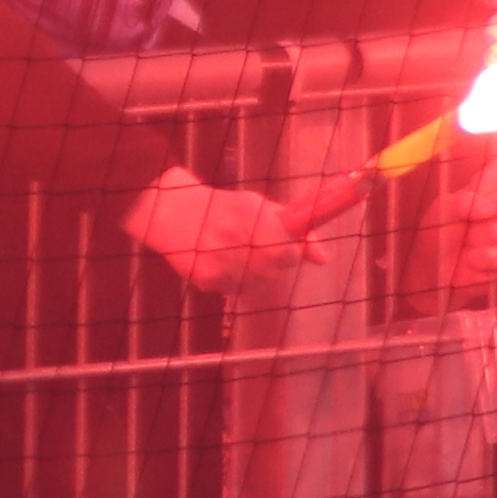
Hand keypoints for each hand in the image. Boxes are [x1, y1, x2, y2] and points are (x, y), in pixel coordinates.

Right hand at [126, 169, 327, 296]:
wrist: (173, 212)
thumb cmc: (225, 209)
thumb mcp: (257, 207)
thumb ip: (294, 230)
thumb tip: (323, 259)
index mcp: (249, 213)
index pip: (286, 250)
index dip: (291, 254)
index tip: (288, 251)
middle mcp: (233, 235)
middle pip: (272, 270)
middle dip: (273, 264)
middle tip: (260, 251)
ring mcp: (217, 259)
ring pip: (255, 283)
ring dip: (254, 274)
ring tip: (238, 255)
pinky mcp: (204, 278)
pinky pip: (234, 289)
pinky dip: (234, 280)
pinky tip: (222, 262)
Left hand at [431, 171, 496, 291]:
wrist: (434, 269)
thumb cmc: (438, 235)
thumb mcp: (443, 211)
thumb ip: (465, 201)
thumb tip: (489, 206)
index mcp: (487, 189)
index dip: (495, 181)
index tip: (480, 194)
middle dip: (483, 221)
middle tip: (466, 230)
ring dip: (483, 243)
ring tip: (466, 249)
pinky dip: (491, 260)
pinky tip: (474, 261)